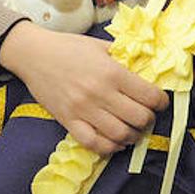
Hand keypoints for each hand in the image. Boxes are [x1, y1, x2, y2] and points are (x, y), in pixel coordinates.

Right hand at [0, 22, 168, 155]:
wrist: (33, 54)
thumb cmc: (68, 47)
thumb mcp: (100, 46)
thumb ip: (124, 59)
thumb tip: (148, 71)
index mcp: (111, 72)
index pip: (150, 96)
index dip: (161, 101)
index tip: (158, 101)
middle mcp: (100, 93)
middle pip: (140, 118)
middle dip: (148, 119)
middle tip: (144, 114)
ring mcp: (83, 110)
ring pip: (120, 134)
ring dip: (132, 135)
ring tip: (130, 128)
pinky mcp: (68, 121)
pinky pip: (94, 144)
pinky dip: (109, 147)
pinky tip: (114, 140)